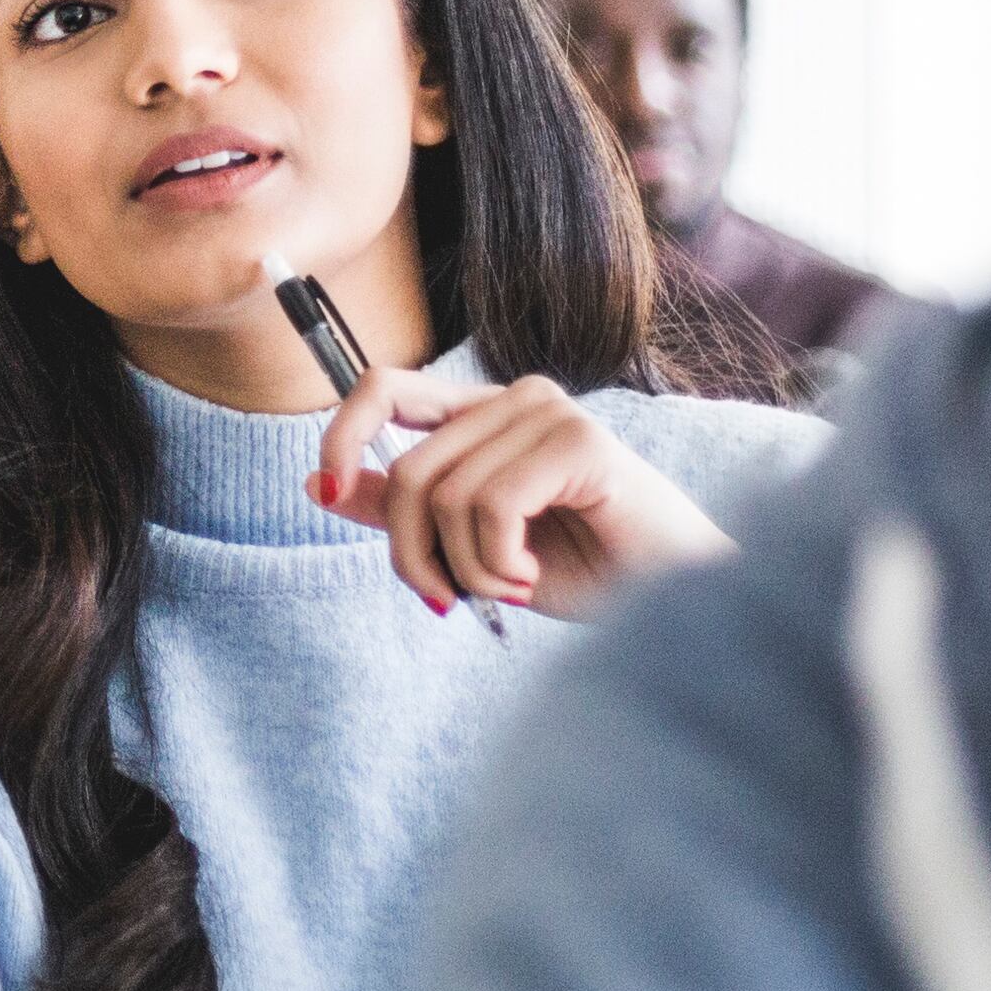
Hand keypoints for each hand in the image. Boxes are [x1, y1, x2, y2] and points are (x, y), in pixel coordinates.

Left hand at [311, 369, 728, 618]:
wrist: (670, 603)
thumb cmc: (584, 571)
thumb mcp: (470, 546)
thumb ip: (402, 509)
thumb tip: (320, 481)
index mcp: (486, 414)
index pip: (384, 387)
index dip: (341, 433)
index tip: (324, 488)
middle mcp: (515, 398)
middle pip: (407, 468)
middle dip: (411, 552)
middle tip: (449, 597)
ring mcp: (548, 413)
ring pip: (444, 494)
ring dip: (465, 568)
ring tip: (513, 586)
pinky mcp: (577, 441)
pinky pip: (490, 505)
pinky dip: (498, 562)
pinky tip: (534, 577)